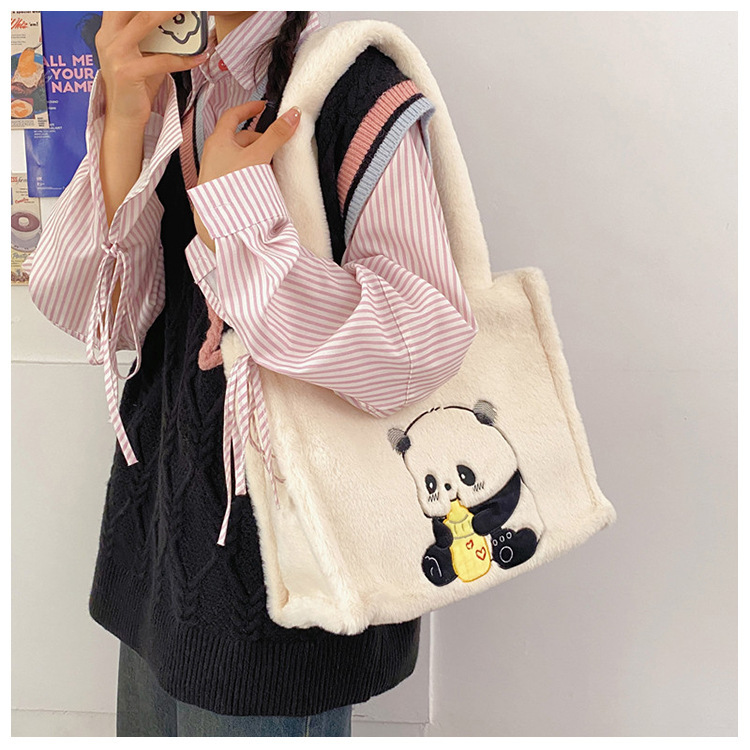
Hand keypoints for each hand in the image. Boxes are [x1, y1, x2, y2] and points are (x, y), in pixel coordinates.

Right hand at [96, 11, 207, 128]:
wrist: (124, 117)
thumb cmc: (135, 87)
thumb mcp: (141, 57)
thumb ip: (153, 40)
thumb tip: (179, 25)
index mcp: (109, 31)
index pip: (122, 5)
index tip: (169, 2)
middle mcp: (108, 38)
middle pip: (135, 6)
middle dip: (161, 3)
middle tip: (182, 2)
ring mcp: (116, 54)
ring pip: (146, 22)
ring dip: (171, 13)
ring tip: (192, 12)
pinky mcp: (128, 72)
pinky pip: (162, 60)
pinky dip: (184, 59)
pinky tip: (199, 57)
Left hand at [196, 100, 301, 184]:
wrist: (219, 220)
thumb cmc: (229, 187)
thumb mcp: (257, 156)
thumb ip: (275, 135)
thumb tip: (291, 116)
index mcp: (218, 140)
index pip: (233, 115)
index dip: (249, 108)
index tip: (261, 107)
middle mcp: (215, 153)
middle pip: (241, 137)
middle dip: (259, 139)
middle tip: (275, 143)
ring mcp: (217, 169)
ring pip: (241, 155)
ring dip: (257, 157)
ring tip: (271, 166)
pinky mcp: (222, 185)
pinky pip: (239, 171)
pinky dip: (252, 170)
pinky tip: (262, 180)